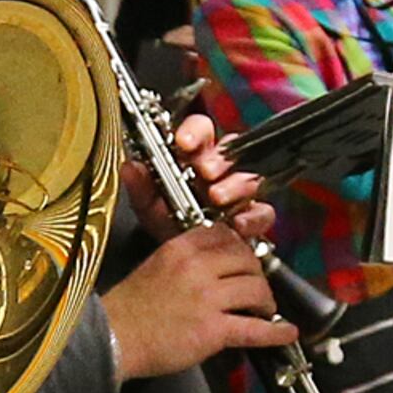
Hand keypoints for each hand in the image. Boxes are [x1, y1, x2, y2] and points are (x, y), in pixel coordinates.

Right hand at [103, 226, 295, 381]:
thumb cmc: (128, 310)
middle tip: (258, 289)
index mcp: (181, 248)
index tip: (246, 261)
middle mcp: (197, 267)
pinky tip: (285, 332)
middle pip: (247, 260)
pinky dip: (275, 332)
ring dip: (266, 302)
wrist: (112, 338)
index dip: (242, 249)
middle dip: (258, 275)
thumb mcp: (155, 266)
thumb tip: (213, 268)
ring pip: (256, 290)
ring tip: (264, 311)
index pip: (226, 236)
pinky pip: (255, 329)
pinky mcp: (213, 330)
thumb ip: (185, 261)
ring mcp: (207, 298)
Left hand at [124, 109, 274, 245]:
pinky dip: (252, 217)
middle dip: (217, 159)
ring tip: (217, 197)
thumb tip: (131, 168)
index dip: (195, 131)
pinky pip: (262, 212)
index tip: (184, 143)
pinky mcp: (253, 217)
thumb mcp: (150, 207)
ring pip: (248, 177)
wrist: (187, 262)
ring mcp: (239, 193)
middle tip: (205, 170)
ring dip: (234, 185)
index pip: (201, 129)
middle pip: (229, 149)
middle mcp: (220, 171)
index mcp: (195, 158)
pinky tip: (237, 223)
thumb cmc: (172, 227)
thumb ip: (140, 188)